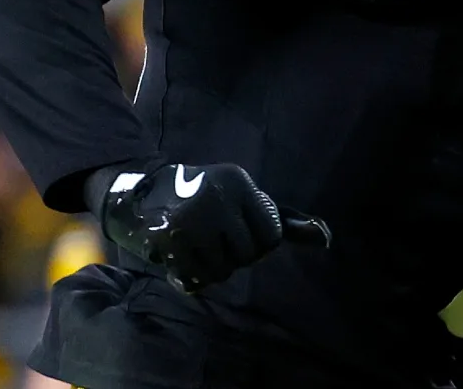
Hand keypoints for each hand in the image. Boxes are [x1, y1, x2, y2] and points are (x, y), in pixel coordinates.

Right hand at [88, 162, 330, 291]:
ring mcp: (191, 218)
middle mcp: (218, 197)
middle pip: (247, 255)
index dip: (258, 246)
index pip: (271, 236)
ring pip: (222, 271)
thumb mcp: (243, 201)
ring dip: (212, 270)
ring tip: (199, 251)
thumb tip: (327, 238)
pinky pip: (195, 279)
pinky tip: (182, 262)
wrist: (135, 194)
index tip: (239, 237)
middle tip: (215, 245)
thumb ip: (284, 221)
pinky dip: (191, 278)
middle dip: (234, 258)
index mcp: (240, 183)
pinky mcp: (167, 238)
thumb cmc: (202, 198)